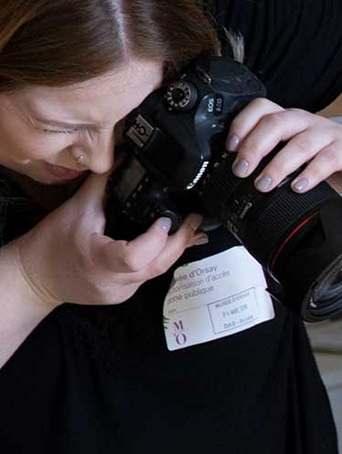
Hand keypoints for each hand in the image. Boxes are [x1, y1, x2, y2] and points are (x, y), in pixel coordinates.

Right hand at [5, 171, 203, 307]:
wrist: (36, 276)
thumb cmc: (51, 244)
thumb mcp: (76, 209)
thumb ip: (103, 184)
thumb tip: (122, 159)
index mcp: (99, 260)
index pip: (136, 256)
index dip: (156, 238)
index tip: (165, 219)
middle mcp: (113, 281)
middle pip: (159, 265)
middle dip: (181, 241)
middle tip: (194, 219)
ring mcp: (121, 292)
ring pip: (158, 272)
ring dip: (176, 250)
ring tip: (192, 229)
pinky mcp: (124, 294)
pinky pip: (149, 276)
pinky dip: (161, 258)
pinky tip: (172, 244)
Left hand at [224, 99, 341, 193]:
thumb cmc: (333, 159)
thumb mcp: (298, 158)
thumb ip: (273, 163)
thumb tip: (238, 184)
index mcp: (292, 121)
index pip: (262, 108)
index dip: (242, 124)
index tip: (230, 148)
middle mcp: (308, 123)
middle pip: (276, 122)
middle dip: (254, 146)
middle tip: (241, 171)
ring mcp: (329, 135)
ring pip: (300, 142)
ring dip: (278, 164)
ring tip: (264, 184)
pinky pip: (328, 159)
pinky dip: (311, 173)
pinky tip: (299, 187)